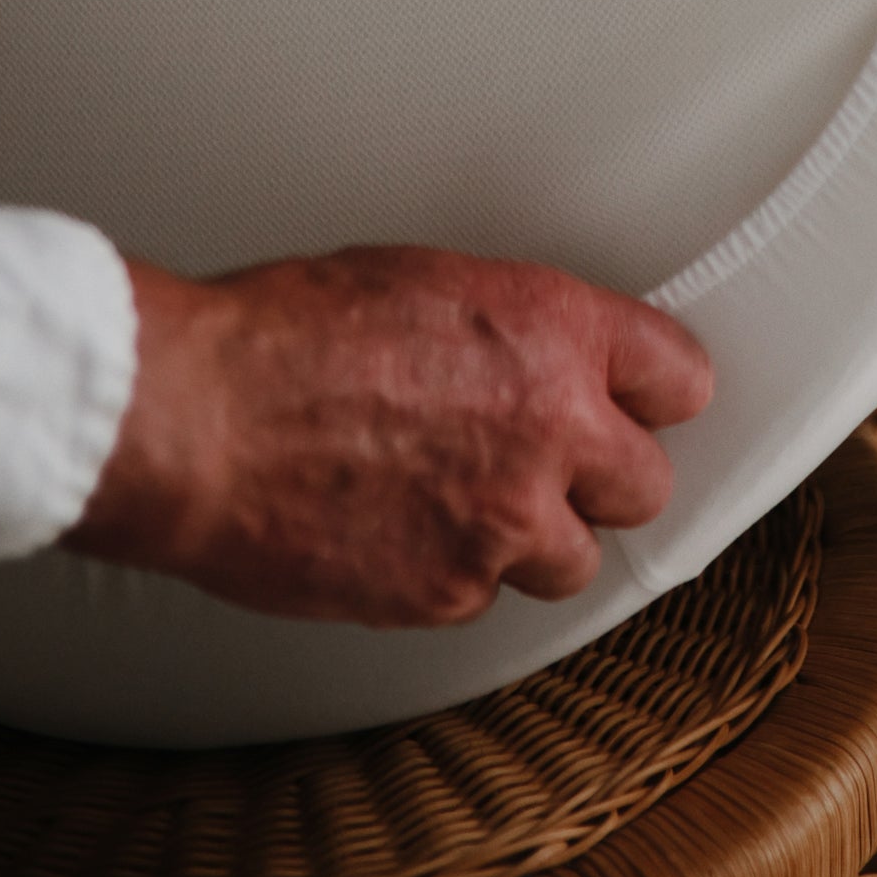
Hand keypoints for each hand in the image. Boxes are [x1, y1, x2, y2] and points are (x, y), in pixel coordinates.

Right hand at [60, 245, 713, 626]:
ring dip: (530, 536)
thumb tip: (539, 354)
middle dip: (602, 476)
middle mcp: (550, 431)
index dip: (655, 391)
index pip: (678, 375)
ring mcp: (504, 522)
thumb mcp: (427, 280)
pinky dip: (451, 571)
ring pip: (571, 558)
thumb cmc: (285, 332)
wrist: (199, 416)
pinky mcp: (448, 593)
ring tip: (460, 500)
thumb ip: (512, 327)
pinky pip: (484, 595)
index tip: (645, 402)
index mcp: (553, 333)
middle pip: (646, 483)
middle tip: (549, 461)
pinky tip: (398, 528)